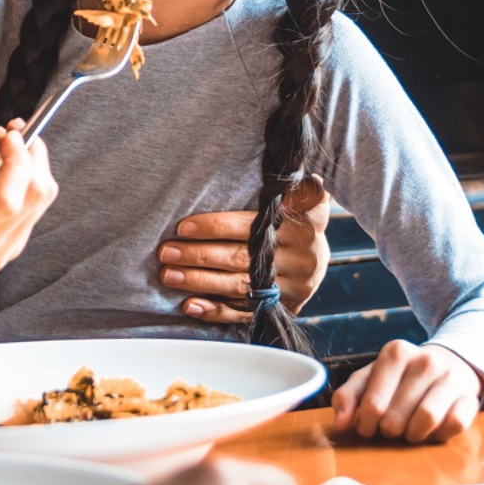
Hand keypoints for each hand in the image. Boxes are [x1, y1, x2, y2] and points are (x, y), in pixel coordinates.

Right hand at [0, 123, 56, 315]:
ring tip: (6, 151)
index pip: (5, 201)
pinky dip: (26, 187)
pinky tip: (4, 176)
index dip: (17, 161)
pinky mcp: (5, 257)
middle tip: (10, 134)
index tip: (8, 134)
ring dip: (32, 169)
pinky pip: (32, 215)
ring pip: (40, 205)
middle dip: (31, 156)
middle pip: (33, 198)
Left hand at [159, 176, 330, 323]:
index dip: (214, 227)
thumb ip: (300, 188)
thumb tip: (303, 172)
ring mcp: (289, 288)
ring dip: (200, 282)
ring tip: (169, 275)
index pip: (250, 227)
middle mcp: (297, 260)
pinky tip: (191, 306)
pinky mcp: (280, 309)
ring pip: (238, 287)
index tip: (182, 227)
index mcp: (300, 228)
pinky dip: (216, 311)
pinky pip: (244, 313)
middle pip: (240, 258)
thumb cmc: (299, 219)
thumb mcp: (307, 199)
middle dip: (198, 256)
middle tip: (166, 252)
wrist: (317, 258)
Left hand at [332, 340, 481, 442]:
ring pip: (426, 420)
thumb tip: (340, 424)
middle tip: (391, 429)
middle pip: (397, 418)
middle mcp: (425, 360)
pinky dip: (440, 434)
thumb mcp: (370, 379)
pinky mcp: (470, 396)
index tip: (369, 427)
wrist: (447, 365)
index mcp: (395, 352)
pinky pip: (454, 424)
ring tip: (410, 430)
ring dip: (413, 435)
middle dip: (389, 431)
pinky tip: (433, 429)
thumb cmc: (400, 378)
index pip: (373, 405)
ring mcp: (450, 377)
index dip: (366, 425)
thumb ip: (348, 397)